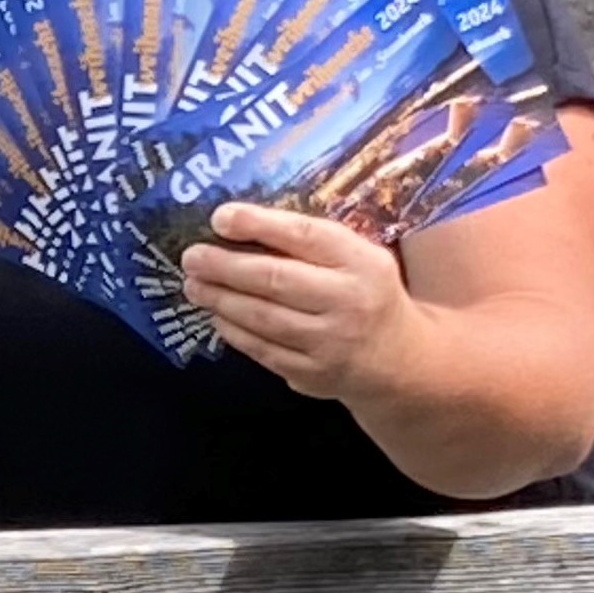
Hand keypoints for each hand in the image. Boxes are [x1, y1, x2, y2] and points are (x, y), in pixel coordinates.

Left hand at [180, 203, 424, 402]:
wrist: (402, 361)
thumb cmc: (365, 293)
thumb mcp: (356, 258)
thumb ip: (310, 242)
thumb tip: (237, 223)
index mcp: (362, 262)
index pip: (305, 236)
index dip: (258, 224)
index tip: (220, 217)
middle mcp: (349, 301)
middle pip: (275, 280)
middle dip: (225, 266)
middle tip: (191, 257)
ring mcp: (332, 343)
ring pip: (263, 318)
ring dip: (221, 299)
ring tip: (193, 285)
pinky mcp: (314, 374)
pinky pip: (263, 350)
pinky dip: (234, 331)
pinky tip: (217, 315)